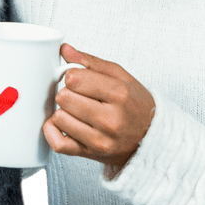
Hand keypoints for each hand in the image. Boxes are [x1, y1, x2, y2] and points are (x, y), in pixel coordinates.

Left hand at [43, 43, 155, 177]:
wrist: (151, 137)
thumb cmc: (135, 104)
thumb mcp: (121, 76)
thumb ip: (90, 61)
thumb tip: (64, 49)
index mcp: (119, 94)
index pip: (74, 78)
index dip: (72, 75)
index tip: (78, 79)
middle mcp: (110, 119)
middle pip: (64, 98)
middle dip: (67, 93)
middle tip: (78, 96)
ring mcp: (100, 139)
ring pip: (59, 118)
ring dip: (63, 112)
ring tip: (76, 111)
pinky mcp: (90, 154)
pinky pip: (58, 144)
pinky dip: (53, 132)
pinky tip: (61, 125)